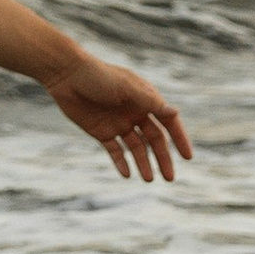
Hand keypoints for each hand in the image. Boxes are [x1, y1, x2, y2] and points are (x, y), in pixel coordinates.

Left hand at [42, 51, 192, 183]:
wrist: (66, 74)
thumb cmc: (99, 76)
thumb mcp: (126, 88)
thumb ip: (150, 102)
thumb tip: (175, 112)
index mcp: (144, 99)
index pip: (168, 121)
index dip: (179, 138)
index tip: (188, 157)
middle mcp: (134, 112)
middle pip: (154, 139)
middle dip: (162, 158)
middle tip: (170, 179)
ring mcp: (118, 123)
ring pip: (136, 148)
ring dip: (143, 163)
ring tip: (148, 179)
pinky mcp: (101, 131)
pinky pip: (115, 150)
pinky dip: (121, 162)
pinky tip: (127, 174)